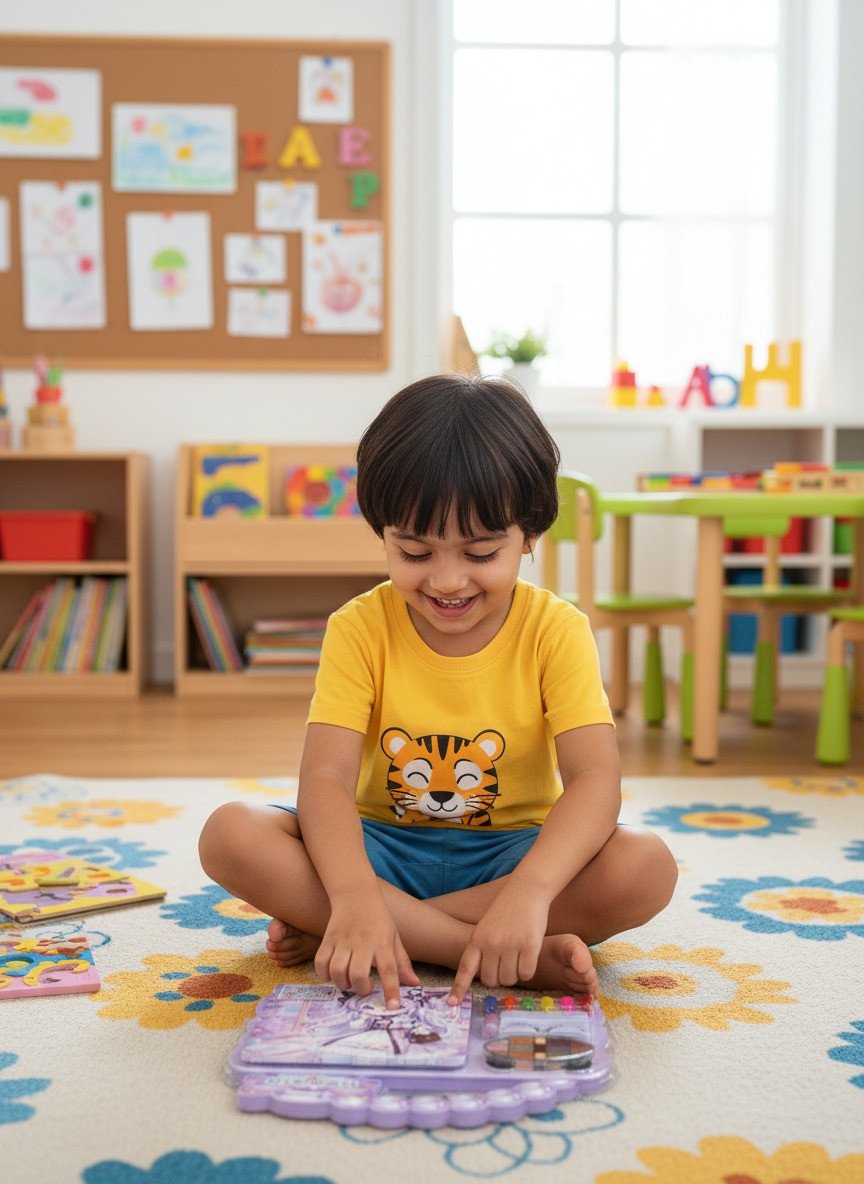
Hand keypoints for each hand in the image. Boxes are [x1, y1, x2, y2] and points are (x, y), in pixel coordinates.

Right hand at [315, 893, 418, 1008]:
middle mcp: (362, 942)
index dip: (391, 990)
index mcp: (383, 942)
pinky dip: (324, 974)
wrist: (356, 894)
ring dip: (342, 984)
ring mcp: (343, 940)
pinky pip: (320, 963)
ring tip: (349, 981)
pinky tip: (332, 974)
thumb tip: (414, 984)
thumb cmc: (379, 919)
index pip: (389, 969)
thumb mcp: (394, 937)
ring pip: (337, 971)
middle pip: (358, 974)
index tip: (393, 1008)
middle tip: (365, 987)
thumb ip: (402, 962)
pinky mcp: (327, 938)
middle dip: (361, 989)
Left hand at [447, 890, 548, 1005]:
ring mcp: (510, 944)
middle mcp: (491, 943)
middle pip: (490, 980)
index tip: (452, 1004)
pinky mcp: (529, 945)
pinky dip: (528, 970)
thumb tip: (487, 977)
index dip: (459, 988)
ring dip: (514, 975)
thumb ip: (483, 948)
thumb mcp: (486, 927)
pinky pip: (526, 973)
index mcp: (477, 939)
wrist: (525, 890)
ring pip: (509, 979)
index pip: (465, 968)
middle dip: (498, 978)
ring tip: (518, 957)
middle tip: (505, 965)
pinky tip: (529, 955)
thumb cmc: (506, 911)